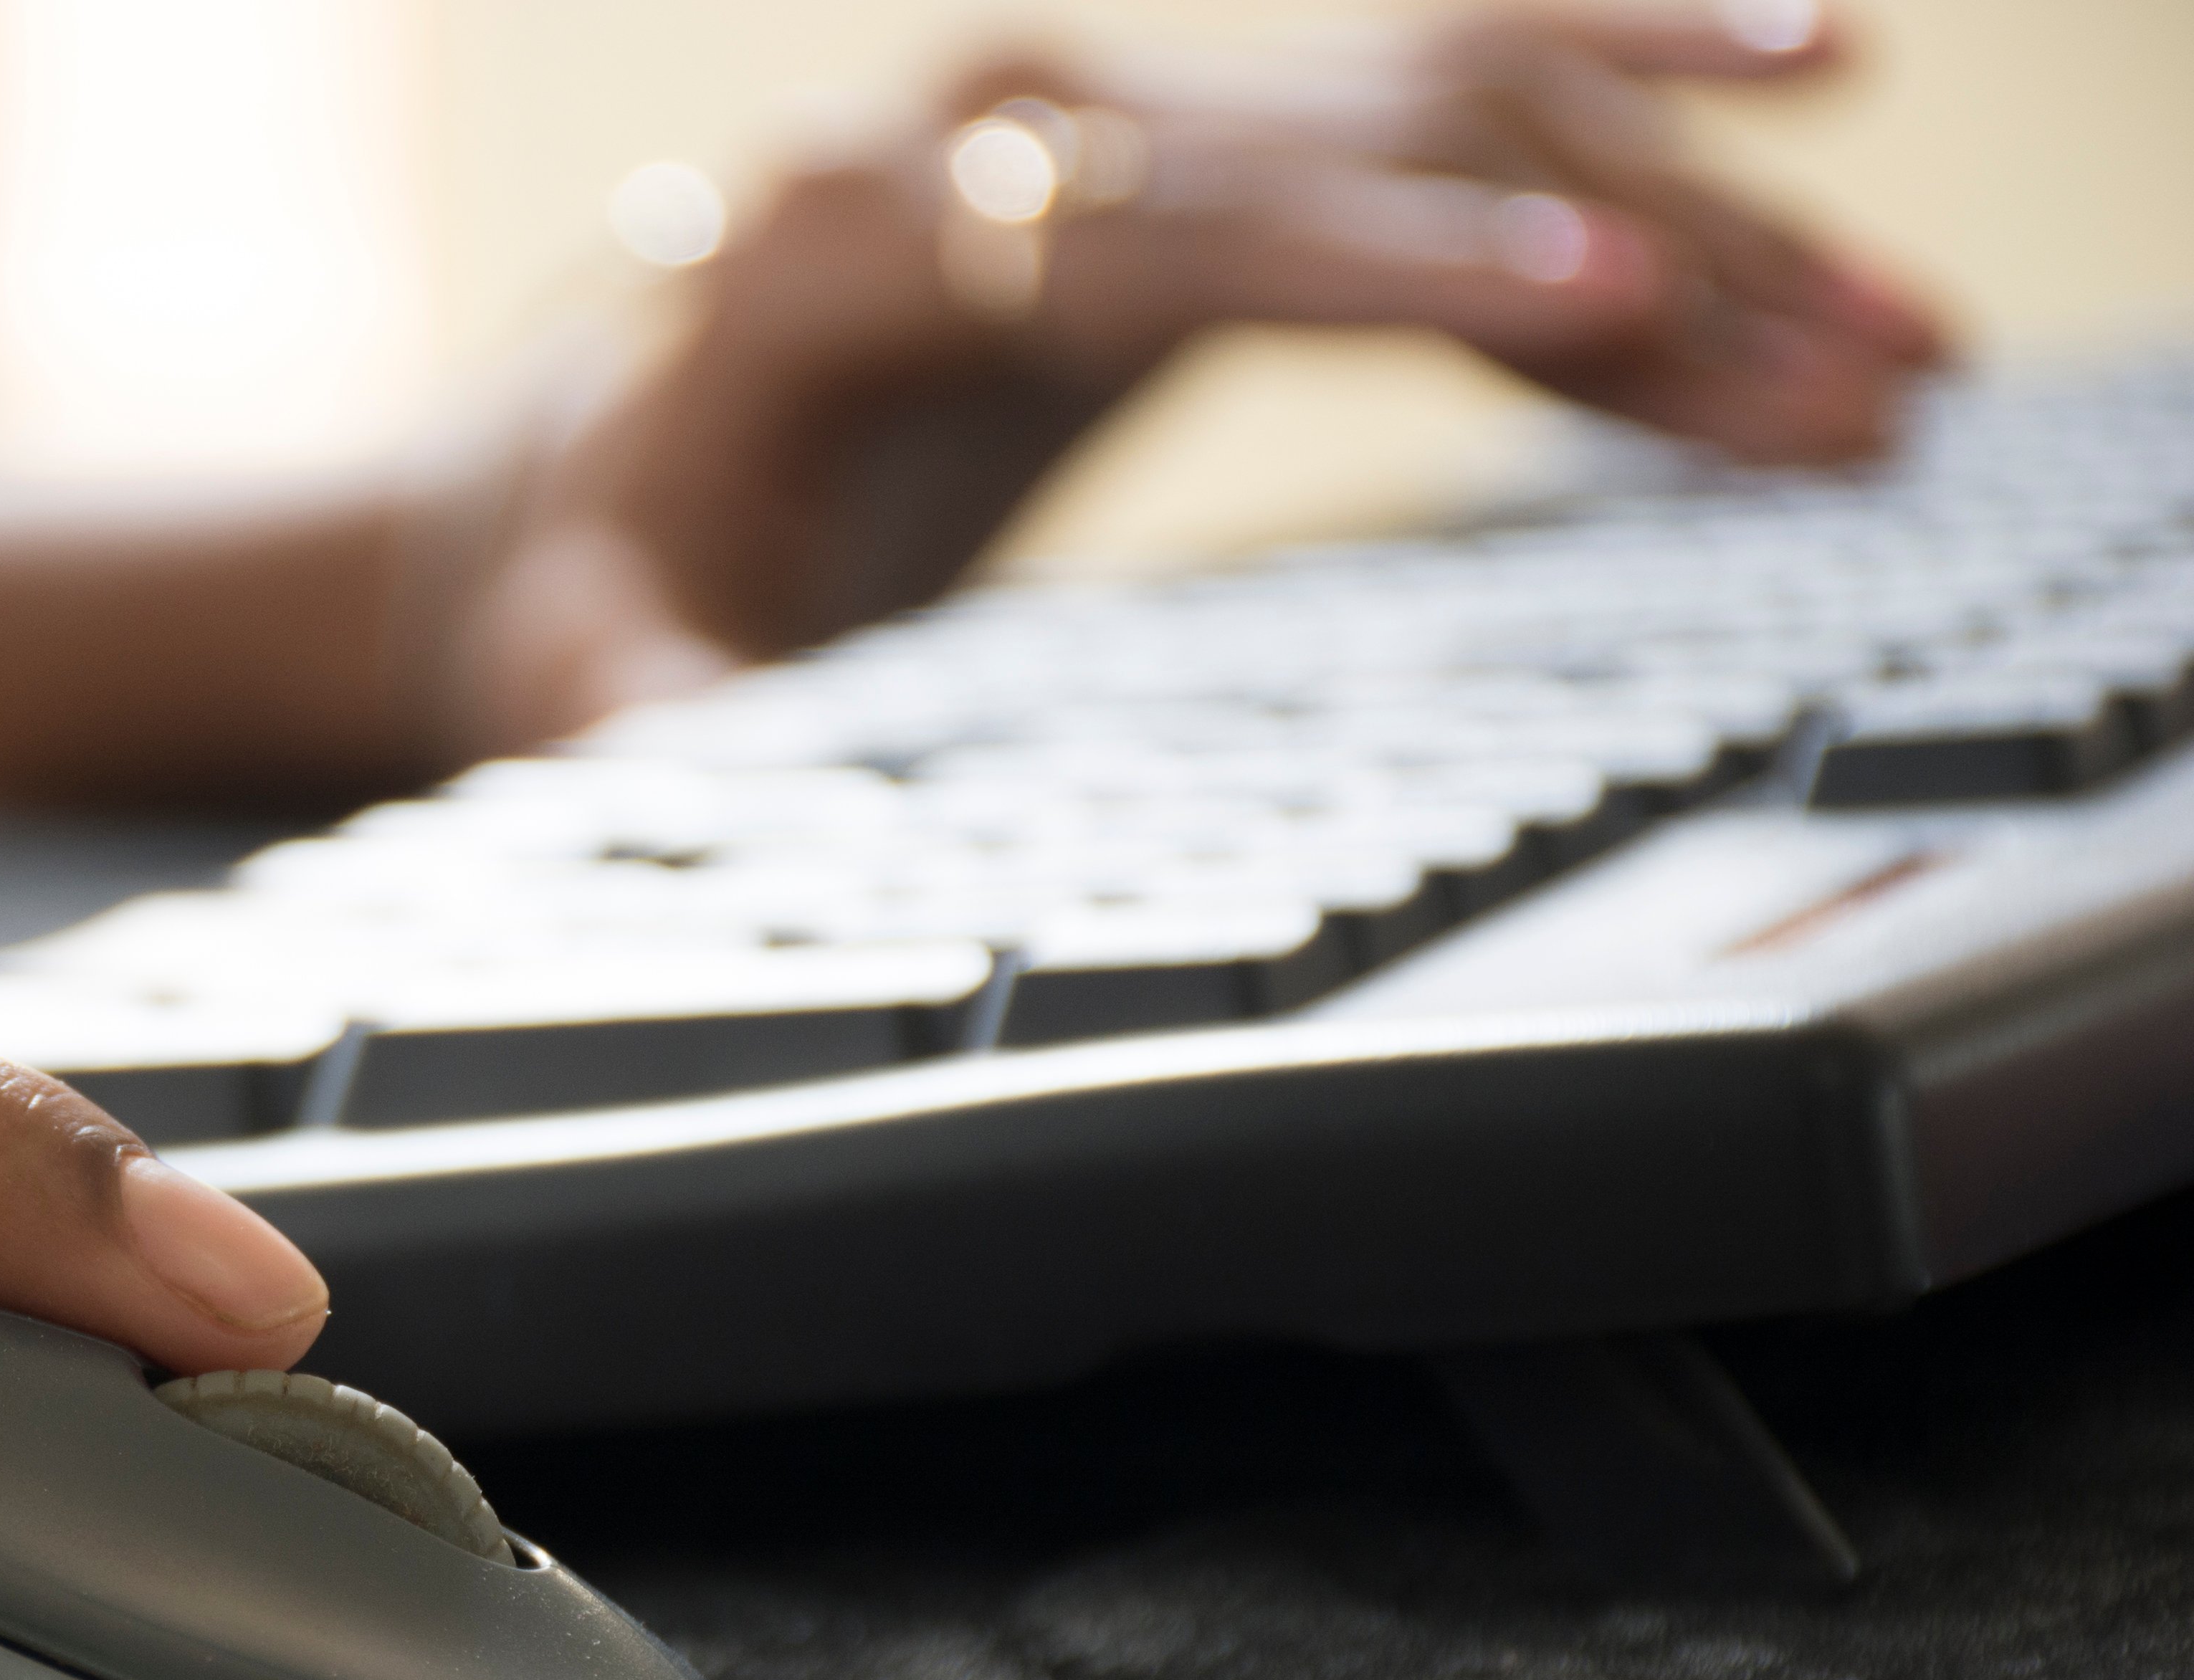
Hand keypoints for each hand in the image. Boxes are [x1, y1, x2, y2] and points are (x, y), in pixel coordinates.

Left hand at [433, 4, 1951, 744]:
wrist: (585, 466)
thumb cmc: (605, 570)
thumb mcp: (591, 661)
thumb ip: (642, 711)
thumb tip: (670, 769)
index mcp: (865, 233)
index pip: (1175, 223)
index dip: (1397, 248)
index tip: (1596, 282)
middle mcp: (1009, 121)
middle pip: (1372, 145)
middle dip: (1632, 249)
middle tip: (1857, 369)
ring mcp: (1116, 114)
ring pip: (1448, 111)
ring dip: (1682, 214)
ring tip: (1892, 344)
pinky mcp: (1196, 155)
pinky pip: (1438, 139)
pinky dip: (1617, 180)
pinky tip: (1793, 210)